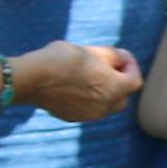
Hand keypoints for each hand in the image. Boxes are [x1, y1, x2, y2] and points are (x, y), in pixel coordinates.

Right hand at [17, 42, 142, 122]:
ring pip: (106, 105)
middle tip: (108, 66)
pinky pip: (89, 109)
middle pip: (123, 97)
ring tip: (90, 74)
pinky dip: (89, 99)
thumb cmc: (63, 59)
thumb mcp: (92, 50)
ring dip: (104, 92)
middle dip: (120, 82)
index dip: (131, 66)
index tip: (120, 56)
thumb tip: (121, 60)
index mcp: (114, 89)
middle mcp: (104, 107)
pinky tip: (75, 86)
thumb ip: (112, 56)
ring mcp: (88, 115)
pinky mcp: (73, 117)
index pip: (135, 81)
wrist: (31, 78)